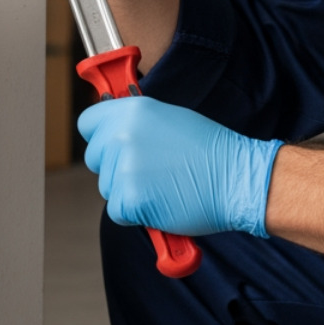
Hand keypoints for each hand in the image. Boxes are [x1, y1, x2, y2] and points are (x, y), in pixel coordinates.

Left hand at [79, 96, 282, 237]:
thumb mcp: (170, 118)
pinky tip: (163, 201)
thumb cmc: (209, 151)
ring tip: (164, 184)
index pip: (88, 122)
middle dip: (115, 168)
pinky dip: (137, 214)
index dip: (99, 135)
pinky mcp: (129, 199)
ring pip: (107, 187)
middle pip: (94, 158)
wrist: (236, 178)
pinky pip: (118, 211)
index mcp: (132, 110)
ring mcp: (125, 167)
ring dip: (129, 191)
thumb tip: (113, 129)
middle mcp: (123, 135)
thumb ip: (136, 123)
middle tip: (151, 170)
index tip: (110, 143)